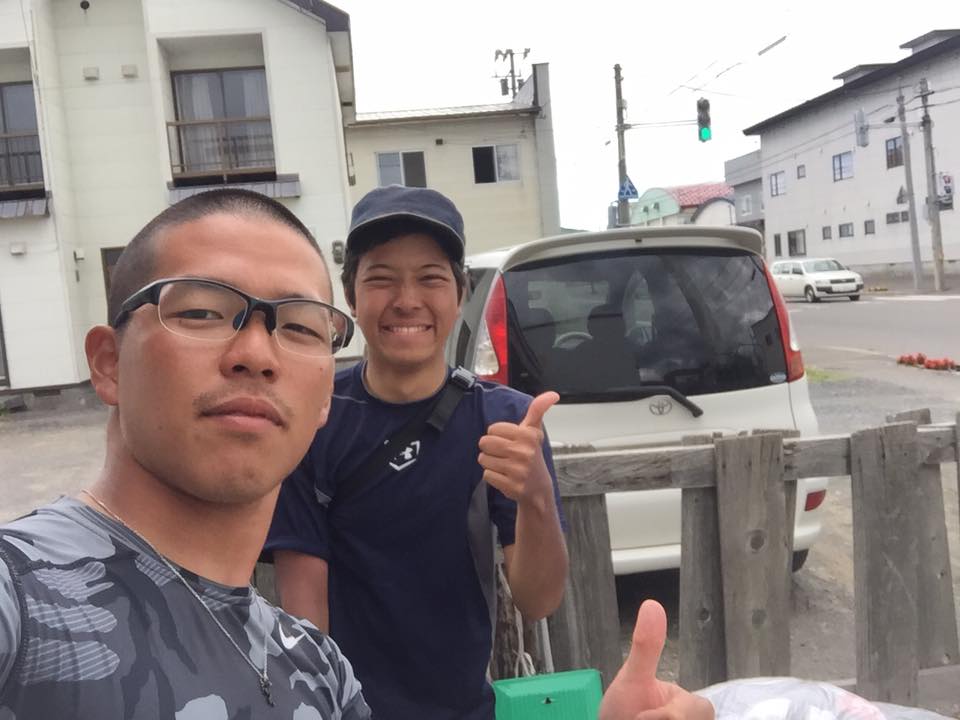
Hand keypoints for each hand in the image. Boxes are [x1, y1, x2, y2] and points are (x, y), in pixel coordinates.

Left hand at [477, 392, 558, 504]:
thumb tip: (552, 394)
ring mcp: (517, 470)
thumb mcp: (534, 432)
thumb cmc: (532, 456)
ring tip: (505, 466)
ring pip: (483, 459)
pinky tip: (505, 477)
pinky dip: (493, 477)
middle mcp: (524, 451)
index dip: (498, 435)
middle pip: (484, 442)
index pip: (493, 428)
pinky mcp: (511, 486)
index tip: (510, 442)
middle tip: (505, 455)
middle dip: (491, 449)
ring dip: (491, 463)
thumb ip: (538, 410)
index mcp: (528, 435)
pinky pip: (486, 475)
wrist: (539, 489)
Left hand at [600, 600, 714, 719]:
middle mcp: (692, 719)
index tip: (642, 716)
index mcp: (687, 705)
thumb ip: (646, 647)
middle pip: (699, 718)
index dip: (674, 714)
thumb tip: (653, 605)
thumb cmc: (619, 713)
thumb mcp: (632, 678)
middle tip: (639, 719)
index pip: (701, 708)